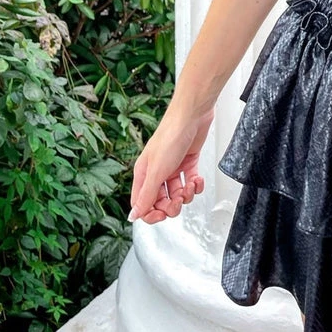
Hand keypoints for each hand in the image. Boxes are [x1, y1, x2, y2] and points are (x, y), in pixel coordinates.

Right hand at [128, 98, 212, 223]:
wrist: (192, 115)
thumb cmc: (171, 136)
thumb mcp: (156, 171)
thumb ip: (146, 195)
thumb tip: (134, 215)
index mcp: (143, 174)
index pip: (142, 204)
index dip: (152, 213)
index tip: (163, 215)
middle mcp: (156, 172)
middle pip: (161, 201)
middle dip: (172, 205)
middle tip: (179, 200)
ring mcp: (173, 167)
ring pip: (178, 193)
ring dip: (186, 194)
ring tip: (190, 186)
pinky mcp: (188, 162)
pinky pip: (191, 182)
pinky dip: (196, 185)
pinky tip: (197, 179)